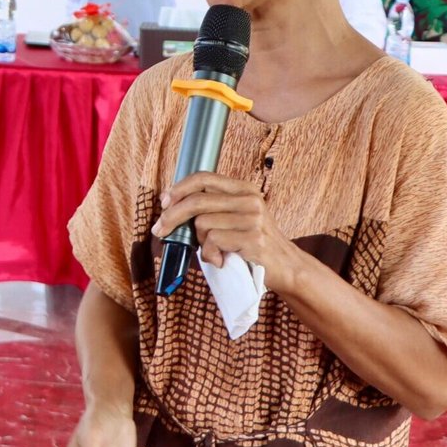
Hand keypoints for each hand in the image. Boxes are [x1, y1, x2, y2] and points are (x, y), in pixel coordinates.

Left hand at [150, 173, 302, 293]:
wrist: (287, 267)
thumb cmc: (253, 244)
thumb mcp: (236, 218)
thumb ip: (213, 208)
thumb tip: (171, 208)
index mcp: (244, 189)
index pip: (204, 178)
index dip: (179, 188)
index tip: (164, 202)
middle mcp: (250, 199)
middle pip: (197, 201)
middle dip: (171, 216)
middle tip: (159, 230)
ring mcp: (253, 219)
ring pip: (202, 224)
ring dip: (200, 243)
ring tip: (214, 252)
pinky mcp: (253, 239)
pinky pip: (213, 242)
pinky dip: (210, 254)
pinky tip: (222, 260)